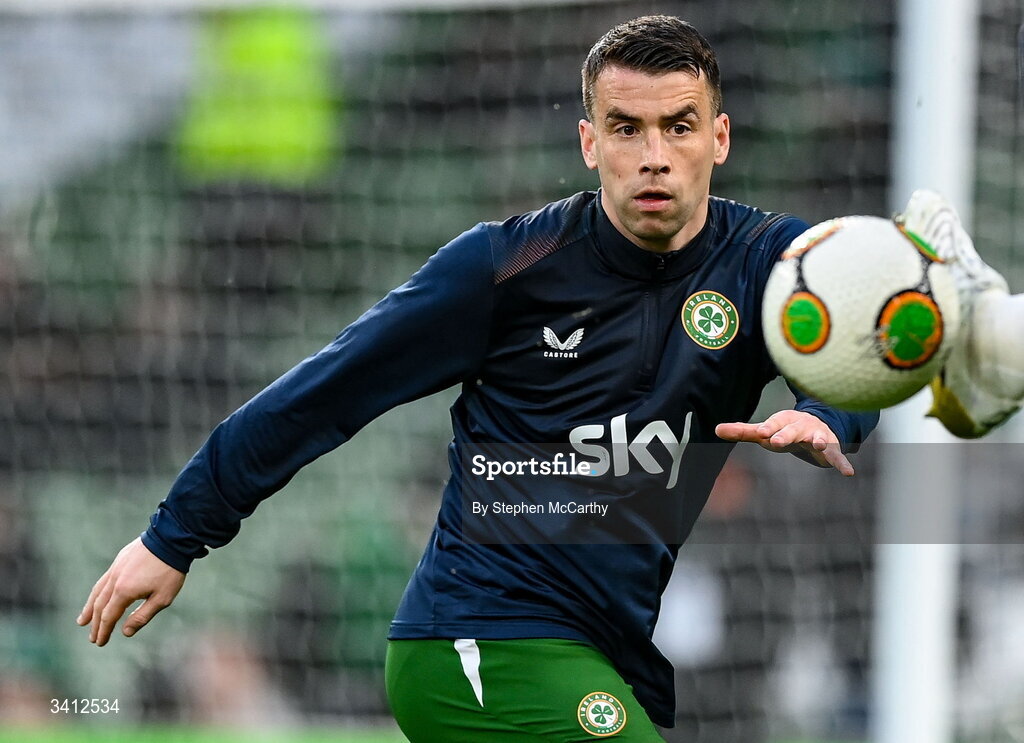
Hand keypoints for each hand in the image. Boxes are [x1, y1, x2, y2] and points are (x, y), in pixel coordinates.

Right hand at [76, 537, 185, 645]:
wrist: (172, 539)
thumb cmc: (170, 571)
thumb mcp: (162, 598)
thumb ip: (142, 616)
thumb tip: (125, 633)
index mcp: (124, 591)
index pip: (108, 616)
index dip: (103, 631)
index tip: (100, 642)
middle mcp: (115, 580)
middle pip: (100, 606)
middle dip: (95, 624)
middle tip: (92, 638)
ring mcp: (116, 568)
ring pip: (98, 591)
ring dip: (89, 608)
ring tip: (82, 620)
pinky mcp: (120, 559)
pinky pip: (103, 579)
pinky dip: (97, 591)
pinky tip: (98, 596)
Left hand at [715, 409, 854, 475]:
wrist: (816, 426)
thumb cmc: (784, 430)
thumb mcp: (764, 431)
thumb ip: (742, 431)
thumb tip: (716, 429)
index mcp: (783, 420)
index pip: (774, 423)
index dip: (768, 427)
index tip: (760, 433)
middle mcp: (800, 425)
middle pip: (792, 429)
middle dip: (785, 434)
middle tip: (776, 441)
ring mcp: (817, 435)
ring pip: (817, 437)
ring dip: (818, 440)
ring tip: (819, 444)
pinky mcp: (830, 448)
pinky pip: (837, 455)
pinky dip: (842, 463)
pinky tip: (848, 473)